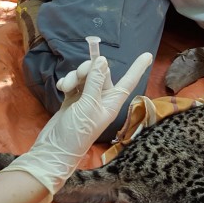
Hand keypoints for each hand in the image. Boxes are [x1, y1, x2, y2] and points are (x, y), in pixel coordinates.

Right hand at [3, 53, 153, 202]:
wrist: (55, 147)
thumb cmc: (77, 132)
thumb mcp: (88, 105)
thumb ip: (95, 82)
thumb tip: (102, 60)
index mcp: (112, 102)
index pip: (128, 81)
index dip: (137, 68)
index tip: (147, 54)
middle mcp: (102, 99)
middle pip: (101, 73)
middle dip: (89, 69)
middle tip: (79, 74)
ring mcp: (86, 99)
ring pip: (85, 76)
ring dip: (74, 76)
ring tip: (66, 86)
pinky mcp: (73, 99)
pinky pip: (74, 83)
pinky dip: (67, 82)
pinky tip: (61, 88)